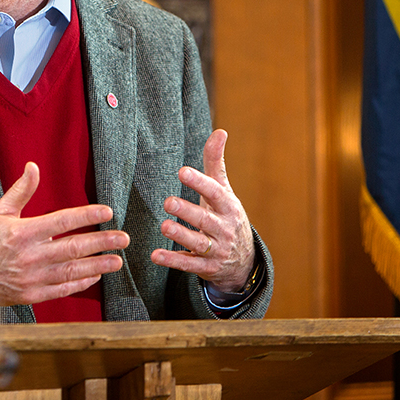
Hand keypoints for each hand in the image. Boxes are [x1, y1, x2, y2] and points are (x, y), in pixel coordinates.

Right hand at [0, 162, 129, 306]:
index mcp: (23, 232)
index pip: (63, 221)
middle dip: (102, 242)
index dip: (87, 215)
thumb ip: (20, 191)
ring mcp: (32, 277)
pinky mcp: (31, 295)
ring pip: (72, 270)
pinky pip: (61, 289)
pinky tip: (94, 277)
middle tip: (123, 238)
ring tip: (117, 261)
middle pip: (74, 247)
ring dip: (98, 265)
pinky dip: (80, 283)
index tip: (107, 211)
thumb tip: (33, 167)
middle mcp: (31, 255)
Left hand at [150, 129, 254, 293]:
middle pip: (206, 220)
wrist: (243, 261)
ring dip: (180, 235)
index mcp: (228, 207)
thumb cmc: (226, 216)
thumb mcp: (224, 191)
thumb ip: (216, 163)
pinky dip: (173, 261)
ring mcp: (216, 250)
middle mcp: (224, 229)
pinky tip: (156, 255)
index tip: (182, 171)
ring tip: (164, 225)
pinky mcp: (206, 268)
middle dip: (188, 211)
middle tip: (168, 201)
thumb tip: (220, 131)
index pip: (215, 193)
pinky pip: (189, 265)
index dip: (200, 182)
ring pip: (198, 244)